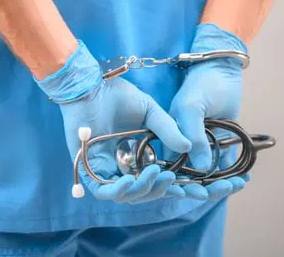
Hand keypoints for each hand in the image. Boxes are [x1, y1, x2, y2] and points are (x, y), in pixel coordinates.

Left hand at [36, 41, 190, 203]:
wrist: (93, 87)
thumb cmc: (120, 97)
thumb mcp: (150, 112)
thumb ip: (167, 130)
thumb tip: (187, 147)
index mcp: (137, 155)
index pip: (156, 179)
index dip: (174, 187)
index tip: (195, 190)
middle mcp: (122, 165)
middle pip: (142, 191)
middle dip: (159, 190)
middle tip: (171, 179)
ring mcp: (105, 169)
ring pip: (125, 195)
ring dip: (142, 189)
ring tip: (155, 172)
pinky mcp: (88, 168)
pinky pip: (102, 191)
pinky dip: (118, 190)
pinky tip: (130, 180)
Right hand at [163, 23, 249, 200]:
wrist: (222, 71)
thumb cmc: (201, 85)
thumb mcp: (191, 107)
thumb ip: (193, 135)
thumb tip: (201, 167)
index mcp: (170, 136)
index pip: (169, 165)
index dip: (178, 182)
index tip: (193, 192)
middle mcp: (183, 142)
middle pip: (189, 172)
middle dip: (203, 185)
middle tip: (222, 189)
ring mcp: (201, 143)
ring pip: (207, 170)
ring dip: (220, 180)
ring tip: (236, 184)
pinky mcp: (218, 141)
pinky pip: (222, 160)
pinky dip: (231, 170)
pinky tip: (242, 177)